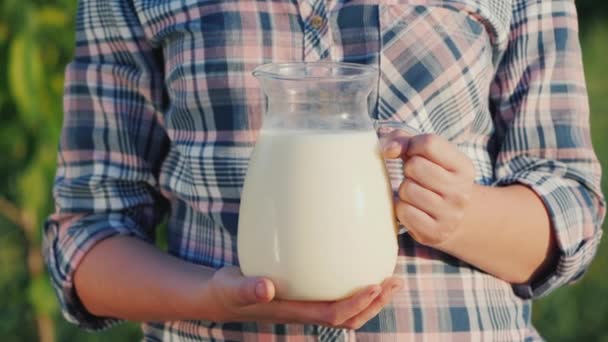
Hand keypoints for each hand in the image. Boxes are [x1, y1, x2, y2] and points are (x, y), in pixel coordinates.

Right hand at [203, 266, 403, 328]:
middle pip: (349, 317)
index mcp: (294, 313)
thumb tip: (265, 288)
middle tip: (395, 281)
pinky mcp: (305, 294)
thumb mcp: (231, 289)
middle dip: (375, 303)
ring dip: (371, 297)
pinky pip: (336, 293)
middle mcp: (306, 312)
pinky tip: (360, 266)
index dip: (356, 305)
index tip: (375, 286)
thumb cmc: (226, 293)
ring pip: (347, 309)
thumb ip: (246, 289)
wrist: (220, 297)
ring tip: (389, 277)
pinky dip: (354, 285)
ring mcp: (307, 304)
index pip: (333, 315)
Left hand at [381, 131, 475, 247]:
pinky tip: (413, 209)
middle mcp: (461, 192)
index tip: (414, 155)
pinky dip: (401, 208)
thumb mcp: (428, 155)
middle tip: (416, 178)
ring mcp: (450, 215)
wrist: (456, 219)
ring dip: (404, 190)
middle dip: (409, 170)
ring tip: (416, 194)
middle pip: (415, 166)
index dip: (413, 146)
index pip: (429, 143)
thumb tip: (389, 150)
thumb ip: (404, 139)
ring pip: (407, 189)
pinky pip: (403, 211)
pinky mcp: (434, 233)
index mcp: (464, 168)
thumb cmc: (434, 178)